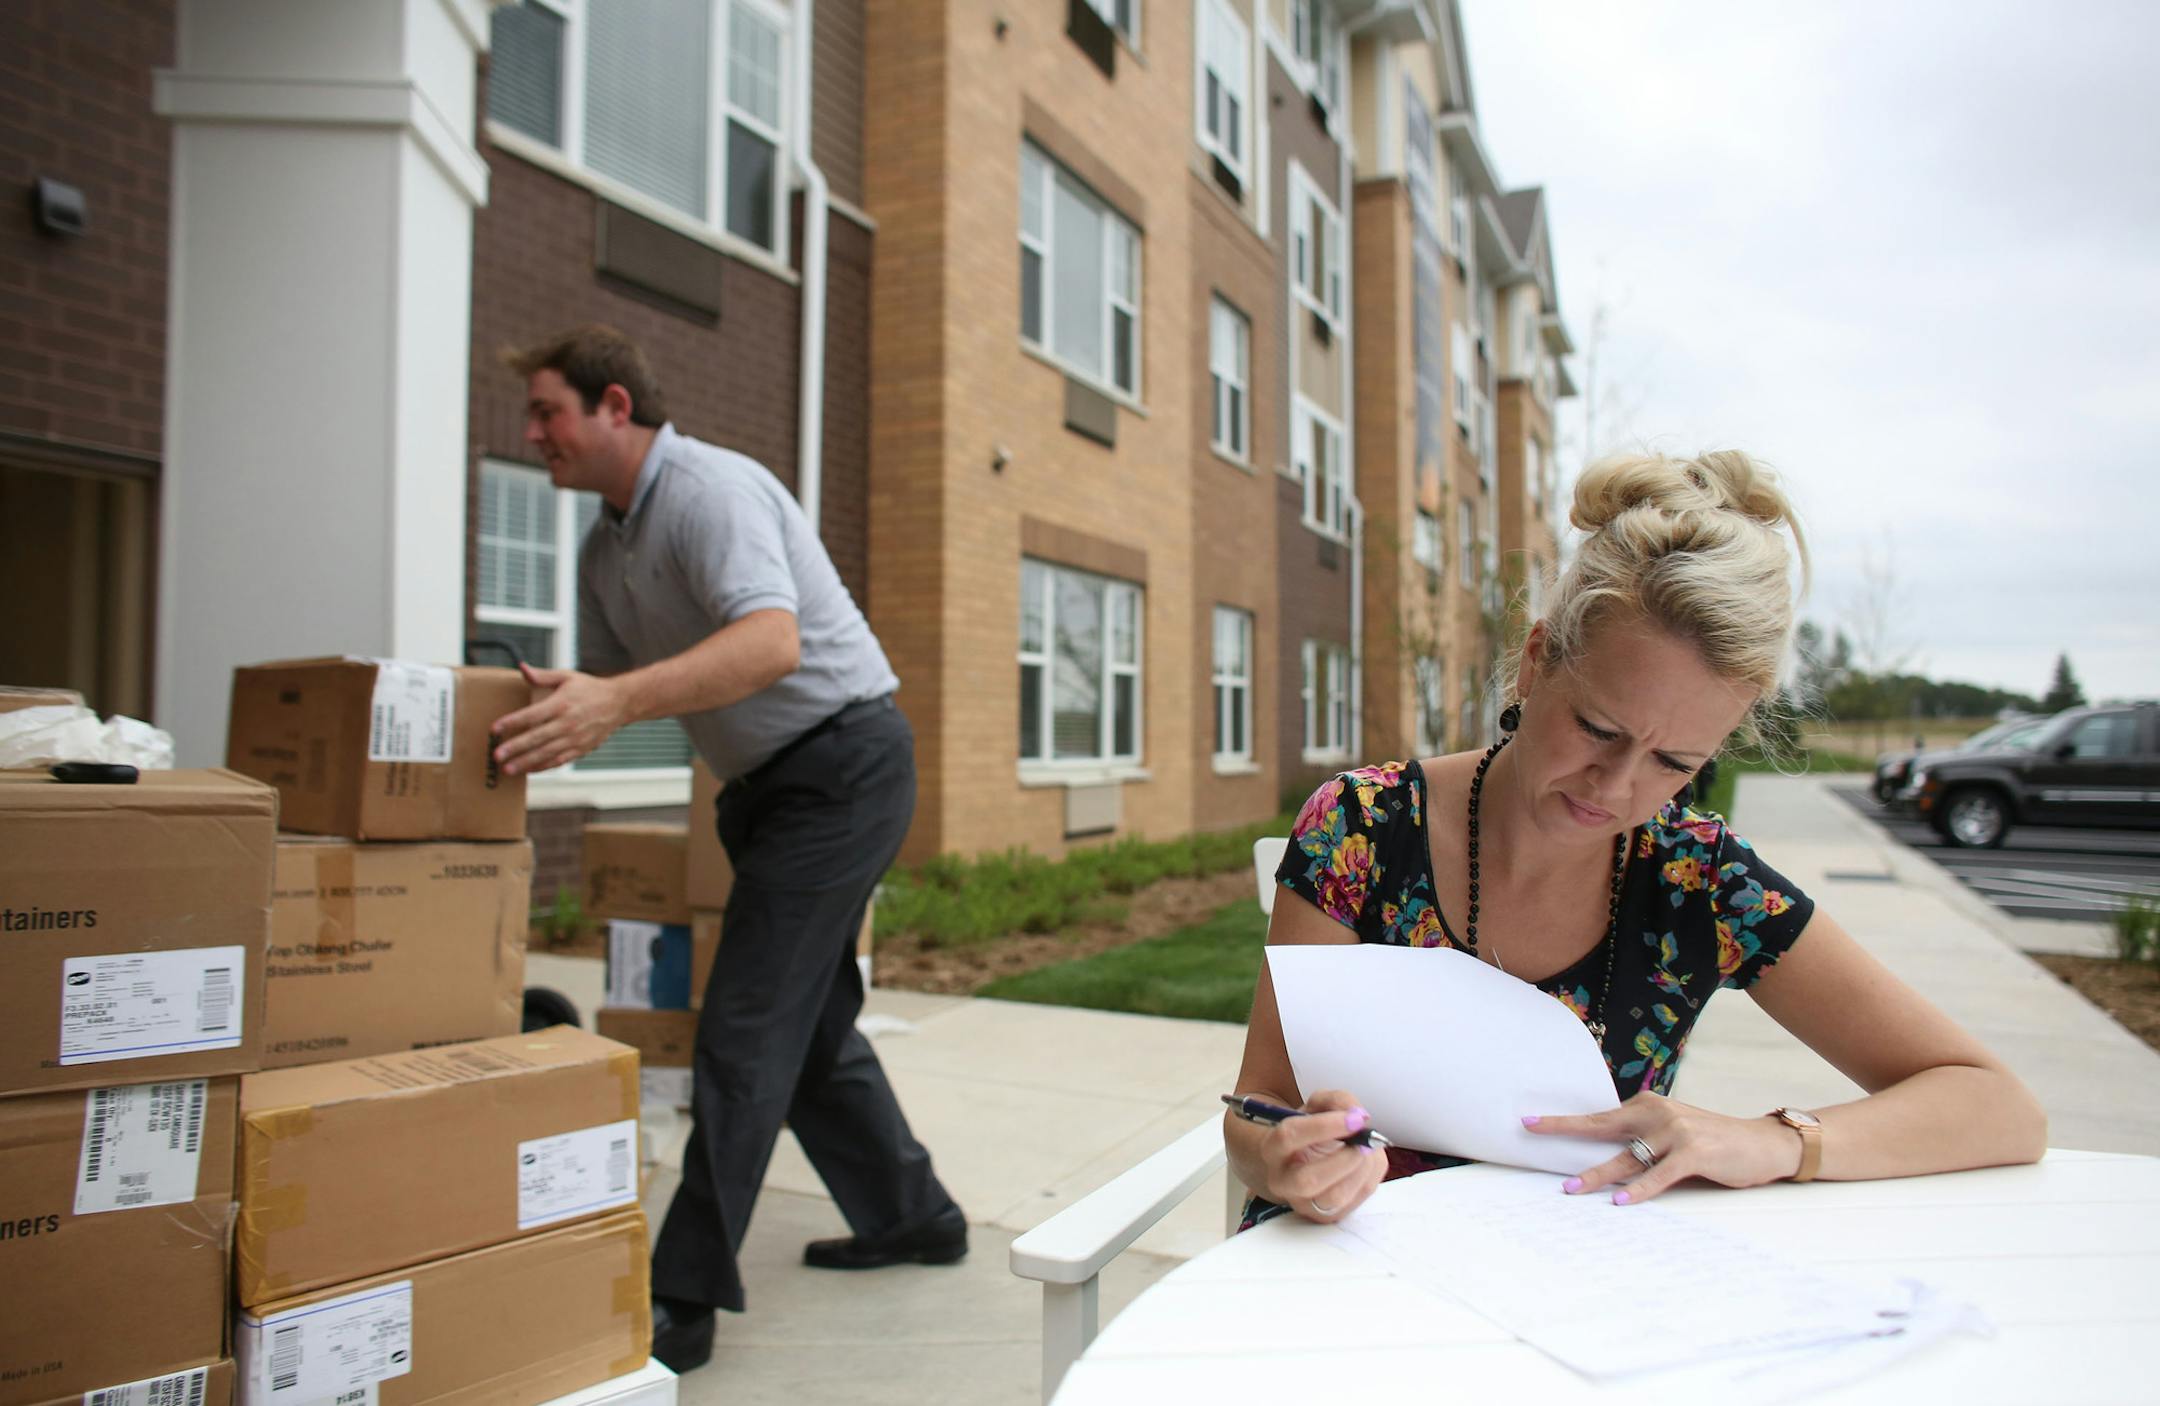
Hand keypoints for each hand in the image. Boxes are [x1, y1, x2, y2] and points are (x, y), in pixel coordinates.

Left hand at [491, 664, 629, 774]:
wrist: (619, 703)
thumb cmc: (590, 689)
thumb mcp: (567, 677)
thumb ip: (543, 676)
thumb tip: (522, 668)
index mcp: (561, 704)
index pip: (531, 715)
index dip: (512, 722)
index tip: (495, 729)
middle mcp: (567, 723)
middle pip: (536, 738)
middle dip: (515, 748)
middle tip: (497, 755)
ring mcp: (574, 738)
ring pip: (546, 753)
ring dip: (526, 762)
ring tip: (509, 769)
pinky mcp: (581, 749)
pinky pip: (559, 761)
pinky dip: (543, 767)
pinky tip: (529, 770)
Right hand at [1254, 1090, 1388, 1223]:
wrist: (1306, 1158)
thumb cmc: (1313, 1131)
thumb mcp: (1319, 1106)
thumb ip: (1337, 1101)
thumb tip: (1358, 1115)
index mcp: (1273, 1148)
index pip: (1289, 1137)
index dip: (1324, 1126)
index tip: (1354, 1119)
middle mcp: (1282, 1181)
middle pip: (1307, 1180)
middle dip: (1344, 1158)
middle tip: (1364, 1141)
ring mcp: (1304, 1204)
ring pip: (1334, 1197)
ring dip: (1361, 1170)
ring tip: (1368, 1149)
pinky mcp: (1326, 1216)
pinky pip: (1354, 1201)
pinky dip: (1370, 1178)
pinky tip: (1368, 1162)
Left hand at [1524, 1091, 1802, 1204]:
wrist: (1762, 1143)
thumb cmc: (1713, 1142)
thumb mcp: (1673, 1132)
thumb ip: (1643, 1139)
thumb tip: (1605, 1159)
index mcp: (1648, 1106)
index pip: (1600, 1116)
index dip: (1567, 1122)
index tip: (1531, 1122)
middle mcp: (1658, 1113)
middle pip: (1602, 1125)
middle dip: (1565, 1129)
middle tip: (1532, 1131)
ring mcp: (1676, 1131)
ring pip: (1627, 1156)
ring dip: (1598, 1175)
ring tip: (1571, 1188)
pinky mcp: (1694, 1153)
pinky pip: (1658, 1175)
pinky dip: (1638, 1189)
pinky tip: (1619, 1201)